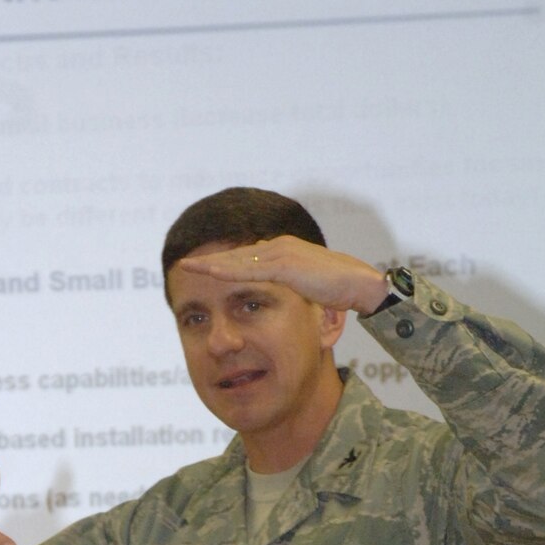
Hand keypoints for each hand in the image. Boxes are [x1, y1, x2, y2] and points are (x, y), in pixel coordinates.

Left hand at [176, 235, 390, 316]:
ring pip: (238, 259)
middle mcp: (279, 247)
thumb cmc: (341, 290)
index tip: (202, 268)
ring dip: (212, 264)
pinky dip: (228, 269)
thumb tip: (280, 298)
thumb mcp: (308, 289)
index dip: (223, 263)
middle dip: (210, 260)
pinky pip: (250, 268)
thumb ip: (291, 288)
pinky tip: (210, 271)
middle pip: (236, 255)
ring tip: (187, 267)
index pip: (247, 257)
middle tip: (183, 264)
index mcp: (283, 252)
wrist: (361, 284)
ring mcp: (281, 253)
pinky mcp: (285, 264)